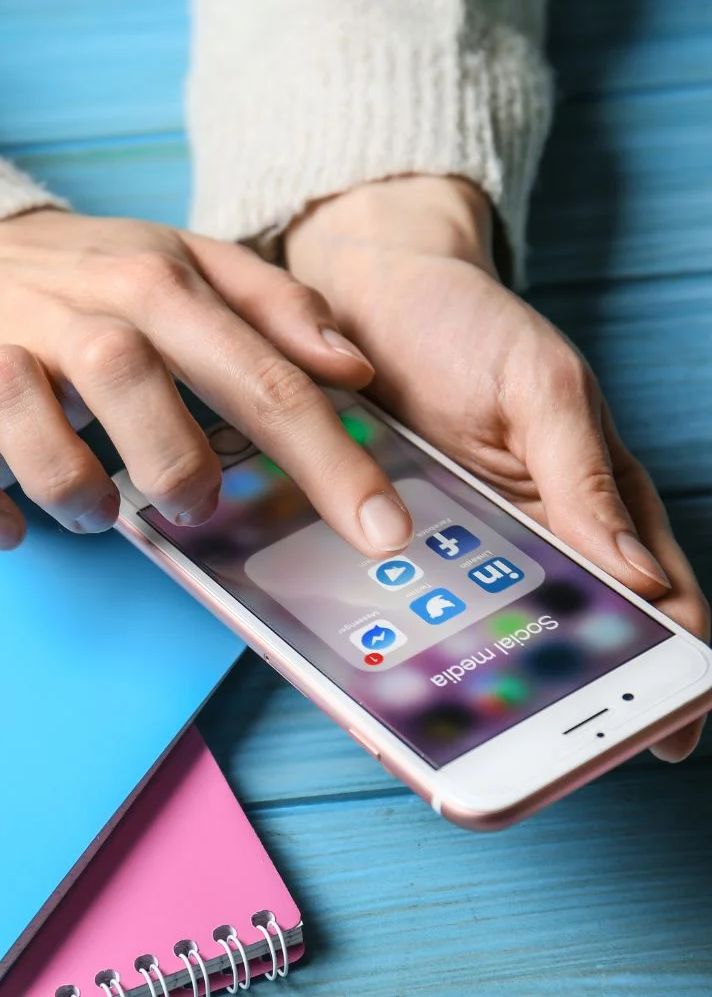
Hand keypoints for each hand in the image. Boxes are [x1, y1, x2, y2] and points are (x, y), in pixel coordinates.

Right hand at [0, 210, 412, 555]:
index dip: (327, 461)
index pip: (258, 376)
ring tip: (101, 505)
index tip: (381, 532)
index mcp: (157, 284)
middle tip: (194, 502)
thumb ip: (278, 309)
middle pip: (131, 379)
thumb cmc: (99, 278)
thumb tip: (351, 368)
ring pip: (29, 425)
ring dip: (75, 488)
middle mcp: (74, 316)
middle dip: (175, 461)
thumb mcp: (195, 267)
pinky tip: (13, 525)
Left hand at [286, 176, 709, 761]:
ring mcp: (468, 543)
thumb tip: (642, 578)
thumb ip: (586, 481)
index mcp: (597, 503)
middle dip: (560, 689)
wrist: (374, 297)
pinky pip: (416, 598)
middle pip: (567, 633)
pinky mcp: (405, 538)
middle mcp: (537, 535)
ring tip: (461, 719)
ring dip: (480, 669)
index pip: (652, 604)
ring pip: (487, 628)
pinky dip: (413, 629)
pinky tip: (394, 660)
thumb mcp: (541, 390)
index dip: (665, 669)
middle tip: (538, 742)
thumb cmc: (470, 327)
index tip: (659, 733)